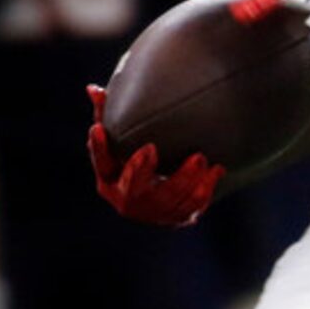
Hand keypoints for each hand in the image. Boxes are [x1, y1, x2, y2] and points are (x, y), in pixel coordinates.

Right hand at [86, 84, 222, 228]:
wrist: (159, 197)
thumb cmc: (135, 156)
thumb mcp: (120, 138)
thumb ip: (107, 114)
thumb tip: (93, 89)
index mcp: (109, 180)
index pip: (101, 164)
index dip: (99, 148)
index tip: (98, 129)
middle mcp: (127, 201)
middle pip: (132, 187)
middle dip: (140, 169)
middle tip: (150, 148)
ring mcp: (152, 213)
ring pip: (167, 200)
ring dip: (184, 179)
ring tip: (200, 157)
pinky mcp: (176, 218)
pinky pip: (191, 208)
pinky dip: (205, 189)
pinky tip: (216, 169)